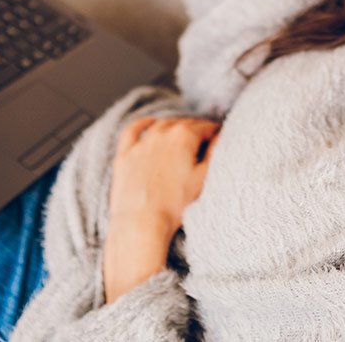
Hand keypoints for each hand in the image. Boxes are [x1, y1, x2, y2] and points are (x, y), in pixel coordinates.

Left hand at [104, 116, 220, 301]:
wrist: (141, 222)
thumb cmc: (175, 203)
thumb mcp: (203, 178)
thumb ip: (214, 152)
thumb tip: (220, 137)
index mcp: (183, 136)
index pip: (205, 127)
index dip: (215, 132)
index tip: (219, 137)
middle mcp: (161, 133)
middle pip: (184, 124)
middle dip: (197, 129)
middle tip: (205, 139)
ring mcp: (141, 143)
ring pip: (161, 125)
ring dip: (174, 126)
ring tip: (183, 135)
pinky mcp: (125, 154)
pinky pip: (132, 130)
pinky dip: (142, 124)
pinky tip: (150, 122)